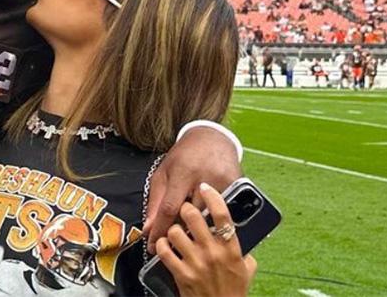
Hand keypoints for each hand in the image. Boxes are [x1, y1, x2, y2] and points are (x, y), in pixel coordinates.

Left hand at [145, 126, 241, 250]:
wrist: (211, 138)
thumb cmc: (183, 157)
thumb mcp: (163, 174)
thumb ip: (155, 202)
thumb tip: (148, 230)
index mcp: (183, 173)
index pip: (170, 208)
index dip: (160, 230)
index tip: (152, 247)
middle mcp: (204, 178)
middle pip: (190, 216)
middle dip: (178, 232)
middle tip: (170, 243)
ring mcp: (223, 182)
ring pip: (208, 218)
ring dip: (196, 228)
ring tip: (186, 233)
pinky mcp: (237, 186)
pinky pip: (223, 211)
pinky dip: (212, 219)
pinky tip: (205, 222)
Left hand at [155, 183, 256, 296]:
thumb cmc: (234, 291)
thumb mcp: (246, 269)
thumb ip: (242, 250)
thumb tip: (238, 235)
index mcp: (231, 249)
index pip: (222, 215)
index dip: (212, 197)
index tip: (205, 188)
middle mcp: (213, 252)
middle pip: (193, 216)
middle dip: (185, 208)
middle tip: (184, 210)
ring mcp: (196, 263)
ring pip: (175, 231)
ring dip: (172, 229)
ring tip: (174, 232)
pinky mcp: (182, 274)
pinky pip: (164, 250)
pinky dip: (161, 245)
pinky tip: (164, 246)